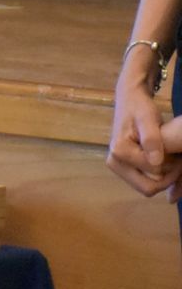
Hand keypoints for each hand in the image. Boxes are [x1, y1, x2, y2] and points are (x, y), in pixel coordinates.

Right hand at [106, 73, 181, 198]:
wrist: (130, 100)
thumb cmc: (140, 108)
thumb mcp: (149, 118)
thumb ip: (151, 139)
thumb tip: (155, 162)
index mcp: (119, 151)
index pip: (153, 174)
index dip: (171, 167)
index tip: (178, 153)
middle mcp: (113, 162)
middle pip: (147, 188)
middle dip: (166, 177)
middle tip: (176, 159)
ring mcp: (116, 166)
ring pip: (147, 187)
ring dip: (163, 177)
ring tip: (169, 157)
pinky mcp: (121, 168)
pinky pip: (144, 183)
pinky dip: (157, 177)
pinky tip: (163, 161)